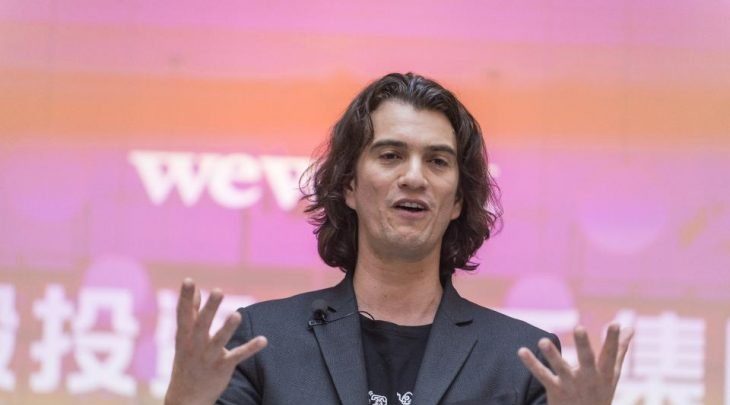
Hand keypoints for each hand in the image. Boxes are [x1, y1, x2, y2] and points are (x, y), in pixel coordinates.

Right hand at [165, 279, 266, 404]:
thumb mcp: (184, 338)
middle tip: (218, 292)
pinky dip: (251, 348)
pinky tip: (264, 340)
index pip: (183, 314)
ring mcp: (209, 357)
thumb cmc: (187, 361)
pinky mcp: (223, 367)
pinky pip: (238, 356)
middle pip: (202, 325)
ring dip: (228, 328)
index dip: (185, 298)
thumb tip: (195, 291)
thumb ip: (191, 314)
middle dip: (209, 309)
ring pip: (219, 341)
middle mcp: (195, 345)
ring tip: (237, 314)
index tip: (189, 281)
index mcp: (184, 336)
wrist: (187, 398)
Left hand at [517, 323, 633, 404]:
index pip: (610, 354)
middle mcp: (589, 378)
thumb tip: (630, 327)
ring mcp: (571, 384)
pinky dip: (532, 363)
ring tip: (542, 340)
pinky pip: (542, 375)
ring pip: (561, 368)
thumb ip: (618, 349)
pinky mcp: (555, 389)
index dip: (613, 340)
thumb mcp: (612, 373)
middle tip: (579, 327)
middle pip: (587, 360)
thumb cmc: (600, 393)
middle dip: (583, 345)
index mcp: (604, 372)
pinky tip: (521, 351)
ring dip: (552, 355)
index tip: (615, 324)